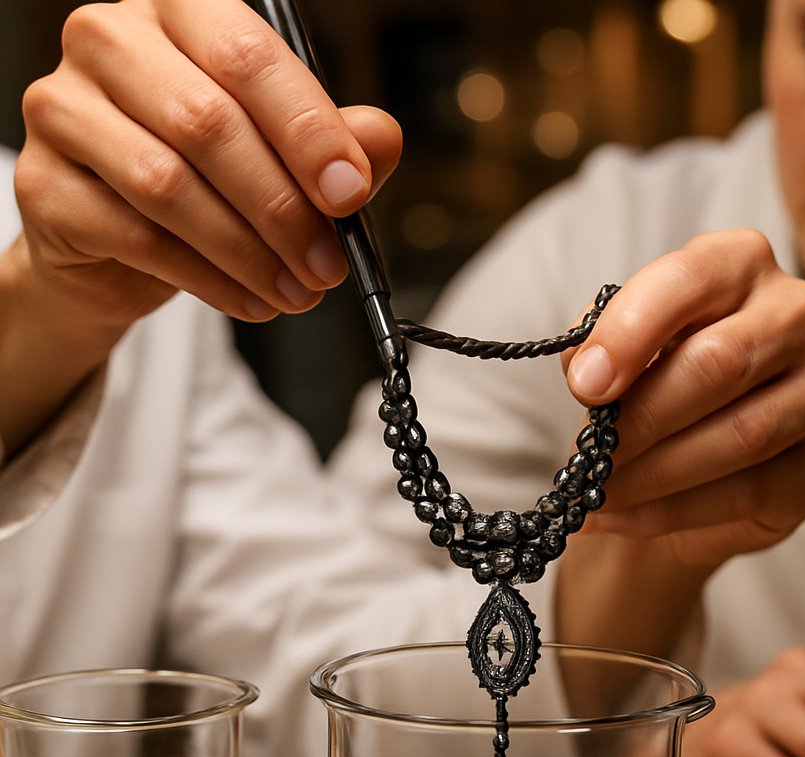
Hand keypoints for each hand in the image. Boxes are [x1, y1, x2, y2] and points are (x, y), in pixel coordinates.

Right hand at [2, 0, 400, 453]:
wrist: (116, 243)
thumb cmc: (204, 179)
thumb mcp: (280, 155)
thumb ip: (330, 141)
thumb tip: (381, 139)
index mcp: (179, 14)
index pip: (248, 56)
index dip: (307, 130)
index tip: (350, 193)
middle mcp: (111, 43)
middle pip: (207, 124)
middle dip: (283, 209)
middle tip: (328, 266)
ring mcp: (63, 110)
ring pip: (169, 186)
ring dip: (249, 253)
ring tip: (297, 292)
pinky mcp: (45, 185)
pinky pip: (138, 239)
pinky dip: (210, 281)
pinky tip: (252, 301)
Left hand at [554, 231, 804, 656]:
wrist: (692, 461)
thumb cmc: (653, 385)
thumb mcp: (620, 351)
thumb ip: (601, 346)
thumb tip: (586, 370)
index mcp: (741, 263)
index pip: (690, 279)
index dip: (631, 333)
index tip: (584, 386)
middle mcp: (798, 313)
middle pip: (720, 362)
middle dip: (641, 418)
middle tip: (587, 455)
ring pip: (741, 434)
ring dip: (654, 474)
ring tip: (597, 493)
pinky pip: (749, 492)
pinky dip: (670, 512)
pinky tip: (620, 518)